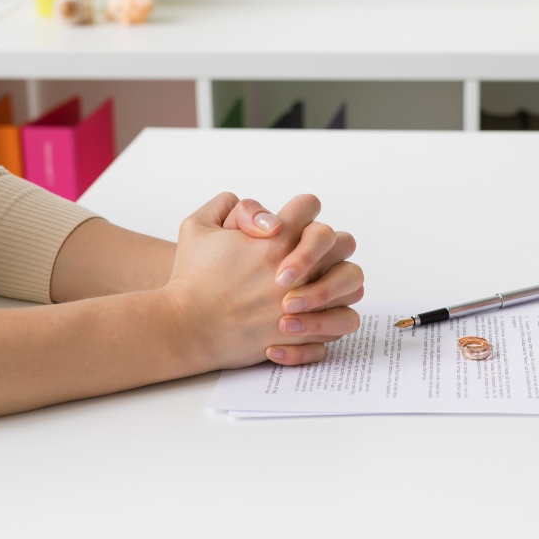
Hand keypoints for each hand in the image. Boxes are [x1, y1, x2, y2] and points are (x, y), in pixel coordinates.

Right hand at [162, 193, 360, 371]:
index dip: (300, 210)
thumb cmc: (191, 277)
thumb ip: (230, 205)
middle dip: (328, 243)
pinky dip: (332, 320)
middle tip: (308, 254)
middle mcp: (297, 268)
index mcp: (275, 238)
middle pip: (342, 241)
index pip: (309, 206)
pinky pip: (341, 322)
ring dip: (339, 280)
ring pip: (352, 282)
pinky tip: (310, 317)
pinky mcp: (304, 332)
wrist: (186, 326)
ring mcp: (306, 302)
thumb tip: (262, 212)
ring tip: (317, 285)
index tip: (290, 223)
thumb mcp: (197, 226)